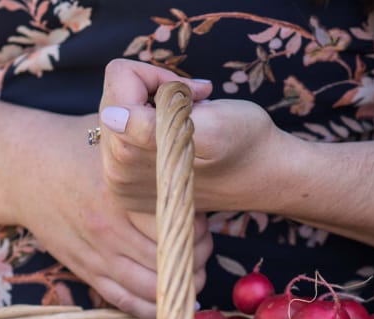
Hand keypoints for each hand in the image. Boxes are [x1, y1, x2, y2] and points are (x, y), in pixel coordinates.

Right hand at [20, 114, 211, 318]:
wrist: (22, 169)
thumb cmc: (78, 145)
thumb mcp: (114, 123)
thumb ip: (158, 114)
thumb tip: (203, 90)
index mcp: (119, 189)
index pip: (174, 221)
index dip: (198, 228)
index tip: (205, 221)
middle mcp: (107, 226)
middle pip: (168, 258)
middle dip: (194, 258)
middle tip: (202, 248)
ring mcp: (95, 252)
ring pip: (151, 287)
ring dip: (178, 285)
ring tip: (190, 272)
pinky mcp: (85, 270)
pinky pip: (124, 301)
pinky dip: (151, 306)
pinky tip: (165, 296)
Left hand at [98, 59, 278, 214]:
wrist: (262, 176)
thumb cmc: (246, 141)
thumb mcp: (212, 124)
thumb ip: (154, 124)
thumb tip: (111, 116)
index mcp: (133, 154)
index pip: (122, 80)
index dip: (162, 78)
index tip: (192, 95)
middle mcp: (118, 173)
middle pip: (113, 97)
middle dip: (154, 94)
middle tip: (192, 109)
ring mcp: (120, 182)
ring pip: (116, 114)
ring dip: (154, 110)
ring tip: (187, 124)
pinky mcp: (126, 185)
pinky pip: (123, 136)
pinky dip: (150, 128)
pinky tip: (177, 140)